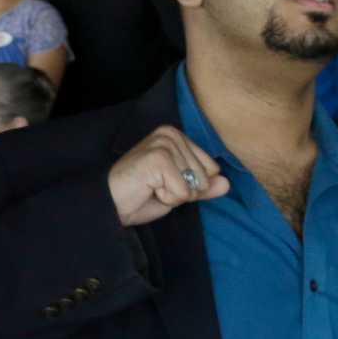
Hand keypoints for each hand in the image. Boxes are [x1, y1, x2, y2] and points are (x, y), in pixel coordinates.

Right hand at [106, 126, 228, 227]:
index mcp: (177, 136)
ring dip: (174, 195)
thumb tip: (227, 183)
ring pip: (194, 185)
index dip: (191, 185)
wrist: (110, 204)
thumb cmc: (140, 195)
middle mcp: (171, 134)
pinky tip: (148, 189)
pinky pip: (182, 191)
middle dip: (183, 191)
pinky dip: (167, 198)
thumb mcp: (178, 190)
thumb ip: (202, 185)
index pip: (211, 167)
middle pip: (204, 177)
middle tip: (156, 187)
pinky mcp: (158, 158)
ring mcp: (164, 144)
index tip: (165, 183)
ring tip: (151, 188)